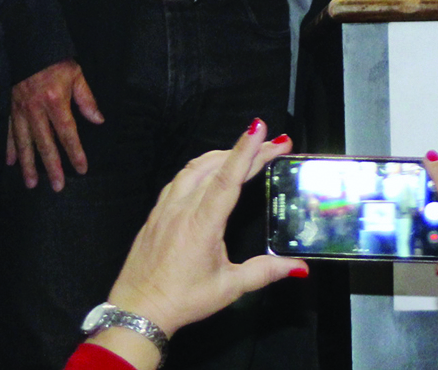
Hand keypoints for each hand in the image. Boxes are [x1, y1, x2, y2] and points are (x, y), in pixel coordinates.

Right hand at [7, 59, 103, 190]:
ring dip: (28, 165)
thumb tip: (98, 120)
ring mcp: (20, 110)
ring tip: (31, 184)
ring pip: (24, 143)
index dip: (75, 152)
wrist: (29, 44)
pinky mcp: (11, 107)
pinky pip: (9, 131)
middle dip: (52, 167)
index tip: (81, 169)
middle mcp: (36, 109)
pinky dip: (10, 147)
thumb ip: (86, 99)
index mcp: (55, 101)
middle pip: (45, 144)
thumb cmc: (55, 60)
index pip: (67, 133)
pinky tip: (10, 162)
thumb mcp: (76, 74)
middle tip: (57, 188)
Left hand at [106, 120, 305, 339]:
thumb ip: (265, 272)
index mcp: (202, 223)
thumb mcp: (229, 288)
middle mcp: (182, 208)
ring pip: (194, 167)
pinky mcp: (156, 212)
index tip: (259, 128)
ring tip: (245, 152)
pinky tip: (209, 172)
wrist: (138, 309)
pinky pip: (179, 179)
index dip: (245, 151)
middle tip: (272, 143)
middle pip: (216, 166)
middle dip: (246, 150)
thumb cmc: (182, 299)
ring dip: (221, 155)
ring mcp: (165, 207)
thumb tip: (299, 267)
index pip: (228, 178)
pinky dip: (200, 168)